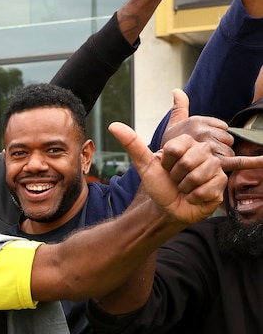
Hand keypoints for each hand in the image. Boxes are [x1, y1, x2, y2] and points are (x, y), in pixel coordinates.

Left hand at [110, 88, 225, 224]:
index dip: (166, 162)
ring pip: (197, 176)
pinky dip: (194, 197)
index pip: (175, 147)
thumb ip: (132, 144)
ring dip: (185, 187)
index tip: (166, 167)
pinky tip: (194, 196)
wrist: (168, 207)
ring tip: (185, 188)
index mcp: (187, 143)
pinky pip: (206, 189)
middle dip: (175, 176)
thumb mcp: (144, 164)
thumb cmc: (158, 184)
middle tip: (176, 180)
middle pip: (187, 161)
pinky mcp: (221, 183)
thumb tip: (113, 125)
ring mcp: (215, 167)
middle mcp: (204, 152)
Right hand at [161, 89, 234, 160]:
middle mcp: (204, 132)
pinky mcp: (213, 162)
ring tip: (205, 164)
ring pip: (229, 152)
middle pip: (227, 139)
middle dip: (220, 147)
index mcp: (198, 122)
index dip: (216, 136)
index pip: (222, 126)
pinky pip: (237, 160)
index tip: (204, 143)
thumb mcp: (172, 124)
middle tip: (204, 156)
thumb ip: (179, 107)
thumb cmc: (168, 147)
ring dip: (221, 159)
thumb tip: (176, 90)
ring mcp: (208, 147)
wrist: (159, 167)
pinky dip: (253, 161)